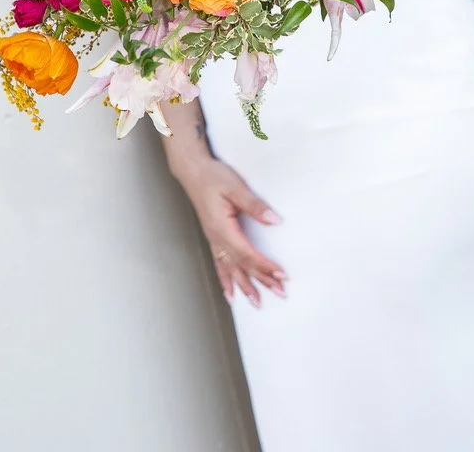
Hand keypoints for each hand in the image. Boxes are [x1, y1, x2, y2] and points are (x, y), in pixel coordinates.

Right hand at [180, 157, 287, 306]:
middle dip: (261, 280)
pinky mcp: (213, 237)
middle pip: (242, 265)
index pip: (248, 254)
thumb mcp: (235, 187)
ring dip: (245, 286)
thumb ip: (255, 205)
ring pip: (231, 269)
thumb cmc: (212, 177)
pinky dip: (225, 280)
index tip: (281, 275)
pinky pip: (219, 264)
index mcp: (222, 228)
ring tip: (256, 302)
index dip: (265, 266)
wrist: (193, 171)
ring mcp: (214, 239)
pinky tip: (229, 292)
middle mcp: (217, 238)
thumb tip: (274, 220)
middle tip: (279, 292)